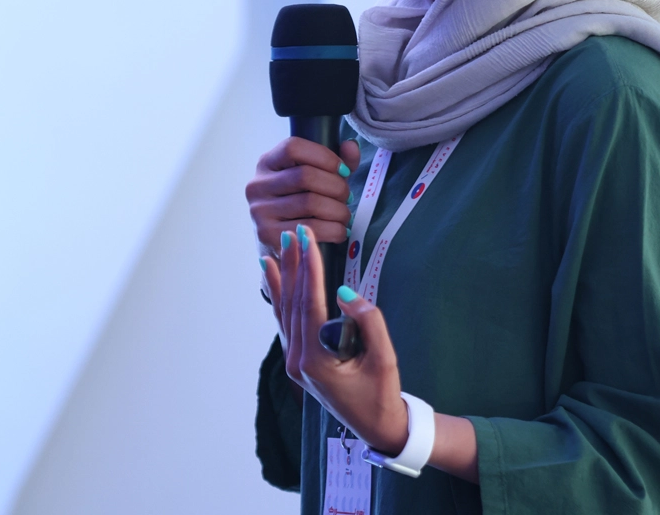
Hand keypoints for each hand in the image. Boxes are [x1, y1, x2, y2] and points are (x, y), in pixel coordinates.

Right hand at [246, 138, 360, 248]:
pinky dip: (334, 230)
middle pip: (306, 176)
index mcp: (267, 163)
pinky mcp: (268, 236)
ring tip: (345, 215)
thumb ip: (334, 160)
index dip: (324, 156)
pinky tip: (339, 230)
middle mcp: (257, 185)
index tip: (343, 170)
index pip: (293, 147)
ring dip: (338, 210)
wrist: (282, 244)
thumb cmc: (300, 203)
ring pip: (311, 203)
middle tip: (347, 197)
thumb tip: (351, 146)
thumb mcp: (315, 176)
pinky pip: (312, 229)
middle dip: (336, 187)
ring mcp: (260, 211)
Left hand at [263, 223, 410, 455]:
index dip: (310, 269)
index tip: (309, 239)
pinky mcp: (298, 362)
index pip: (310, 303)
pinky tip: (274, 278)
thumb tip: (344, 291)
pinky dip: (280, 297)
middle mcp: (298, 361)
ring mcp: (294, 362)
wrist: (377, 426)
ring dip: (283, 277)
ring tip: (277, 247)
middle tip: (294, 232)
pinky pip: (285, 322)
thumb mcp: (385, 358)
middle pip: (293, 303)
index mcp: (317, 360)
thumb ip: (368, 322)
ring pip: (285, 311)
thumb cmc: (383, 393)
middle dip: (294, 265)